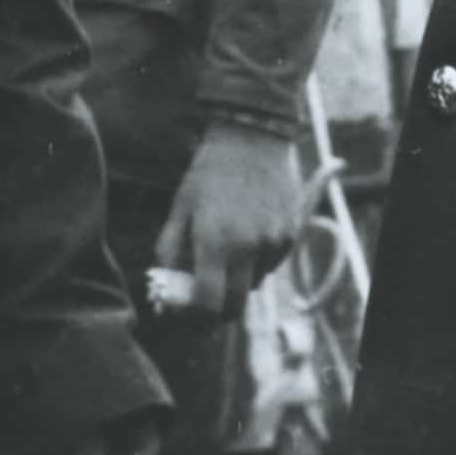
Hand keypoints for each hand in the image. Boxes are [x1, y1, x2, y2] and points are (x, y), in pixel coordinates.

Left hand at [156, 120, 310, 317]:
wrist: (253, 135)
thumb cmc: (208, 171)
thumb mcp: (180, 206)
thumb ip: (170, 251)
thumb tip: (164, 291)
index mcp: (215, 239)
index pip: (207, 303)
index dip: (195, 319)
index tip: (184, 316)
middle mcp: (248, 247)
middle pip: (234, 307)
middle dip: (215, 311)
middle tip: (201, 299)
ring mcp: (273, 244)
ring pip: (252, 287)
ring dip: (235, 283)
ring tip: (224, 249)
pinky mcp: (290, 238)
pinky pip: (269, 267)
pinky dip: (255, 263)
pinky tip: (246, 233)